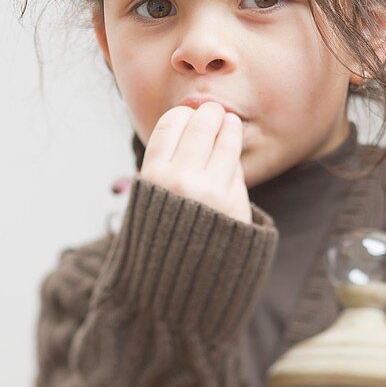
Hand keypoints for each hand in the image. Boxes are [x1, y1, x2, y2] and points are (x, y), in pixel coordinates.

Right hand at [140, 101, 251, 223]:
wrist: (178, 276)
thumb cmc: (161, 229)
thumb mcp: (149, 194)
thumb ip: (165, 160)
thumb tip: (188, 117)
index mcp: (154, 176)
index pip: (171, 123)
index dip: (183, 113)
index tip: (189, 113)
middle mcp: (182, 181)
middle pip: (201, 126)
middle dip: (210, 113)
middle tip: (214, 111)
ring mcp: (212, 192)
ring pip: (226, 141)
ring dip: (230, 126)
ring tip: (230, 122)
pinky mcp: (234, 203)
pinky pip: (236, 168)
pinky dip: (233, 161)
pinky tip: (229, 158)